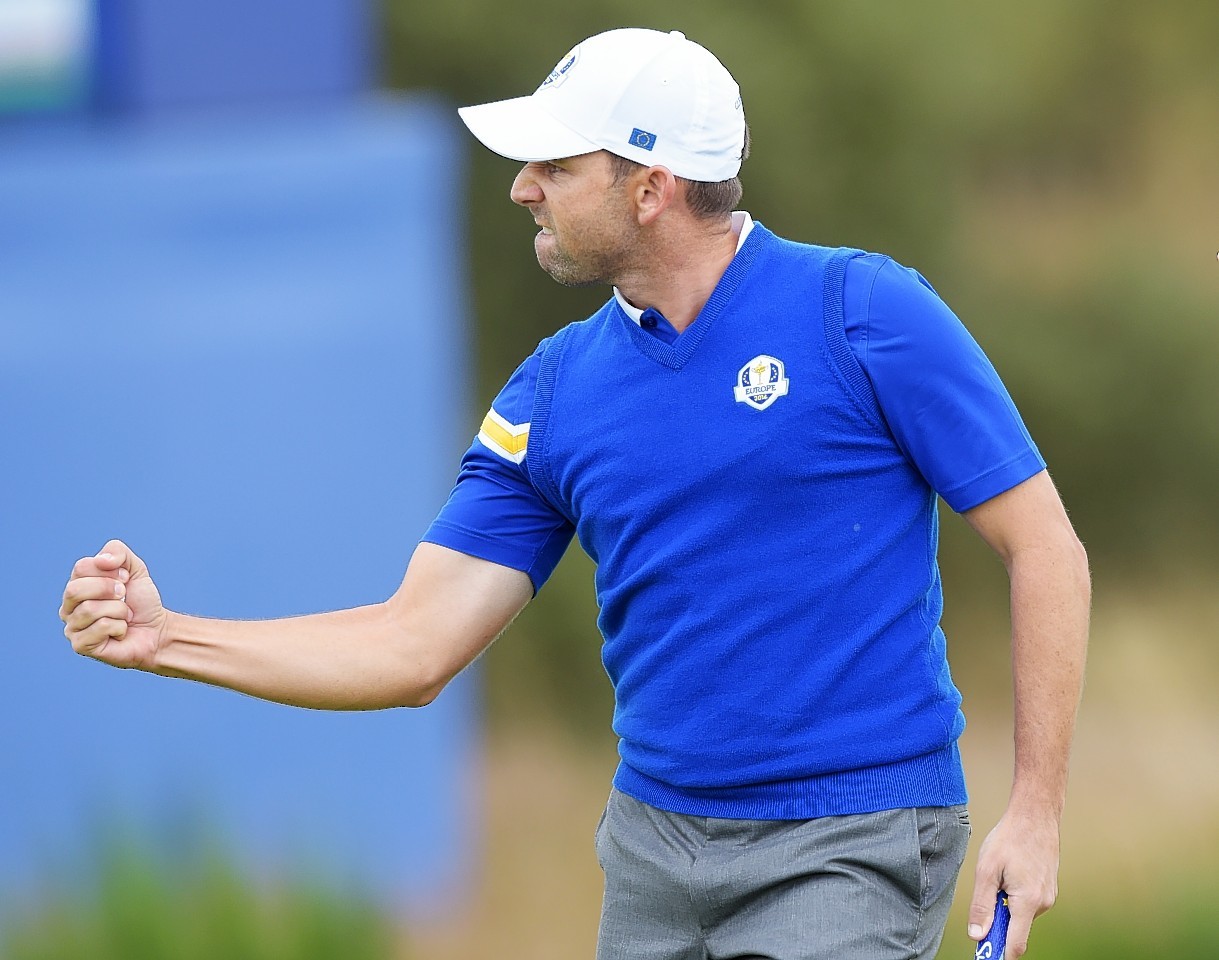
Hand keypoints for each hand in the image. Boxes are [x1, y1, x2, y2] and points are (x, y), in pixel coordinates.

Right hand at [60, 539, 167, 670]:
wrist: (156, 629)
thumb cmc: (141, 601)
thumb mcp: (135, 568)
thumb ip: (118, 552)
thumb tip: (102, 560)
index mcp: (76, 585)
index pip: (81, 567)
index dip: (110, 571)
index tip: (125, 579)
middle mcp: (68, 606)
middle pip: (76, 590)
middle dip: (110, 590)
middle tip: (124, 597)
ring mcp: (72, 627)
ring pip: (90, 609)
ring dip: (119, 610)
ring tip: (125, 616)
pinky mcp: (80, 646)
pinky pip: (101, 627)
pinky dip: (120, 627)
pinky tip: (121, 631)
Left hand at [967, 809, 1059, 957]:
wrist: (1035, 816)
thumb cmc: (1009, 838)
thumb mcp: (986, 870)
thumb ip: (981, 905)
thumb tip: (977, 935)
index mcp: (1027, 902)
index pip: (1015, 944)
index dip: (999, 955)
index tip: (985, 956)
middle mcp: (1043, 904)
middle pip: (1016, 929)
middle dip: (998, 923)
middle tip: (984, 895)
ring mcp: (1048, 897)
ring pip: (1021, 915)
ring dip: (1006, 905)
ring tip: (999, 874)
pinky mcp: (1048, 890)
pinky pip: (1027, 903)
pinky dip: (1014, 896)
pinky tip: (1009, 872)